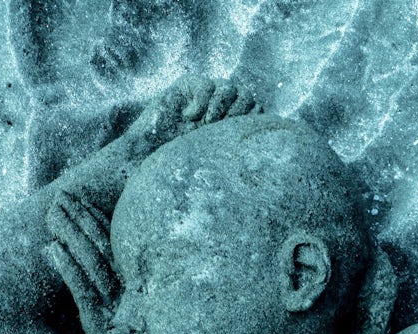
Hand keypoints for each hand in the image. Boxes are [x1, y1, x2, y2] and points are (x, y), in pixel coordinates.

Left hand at [44, 190, 122, 333]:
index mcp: (135, 293)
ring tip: (52, 212)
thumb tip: (106, 286)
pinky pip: (84, 293)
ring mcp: (116, 311)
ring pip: (90, 264)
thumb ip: (118, 305)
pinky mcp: (103, 327)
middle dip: (81, 220)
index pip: (114, 250)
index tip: (80, 201)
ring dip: (71, 236)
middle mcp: (128, 297)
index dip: (96, 222)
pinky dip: (68, 270)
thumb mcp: (130, 330)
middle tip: (60, 195)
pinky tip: (52, 250)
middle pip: (101, 250)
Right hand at [126, 75, 260, 156]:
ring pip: (230, 87)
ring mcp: (204, 94)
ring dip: (221, 106)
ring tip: (205, 124)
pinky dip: (202, 101)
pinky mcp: (186, 86)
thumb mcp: (217, 159)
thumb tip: (271, 150)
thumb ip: (239, 148)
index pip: (257, 110)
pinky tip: (189, 116)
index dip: (251, 120)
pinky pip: (206, 84)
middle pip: (247, 95)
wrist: (146, 157)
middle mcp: (221, 105)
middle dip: (238, 112)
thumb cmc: (181, 164)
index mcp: (232, 122)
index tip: (235, 137)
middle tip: (219, 128)